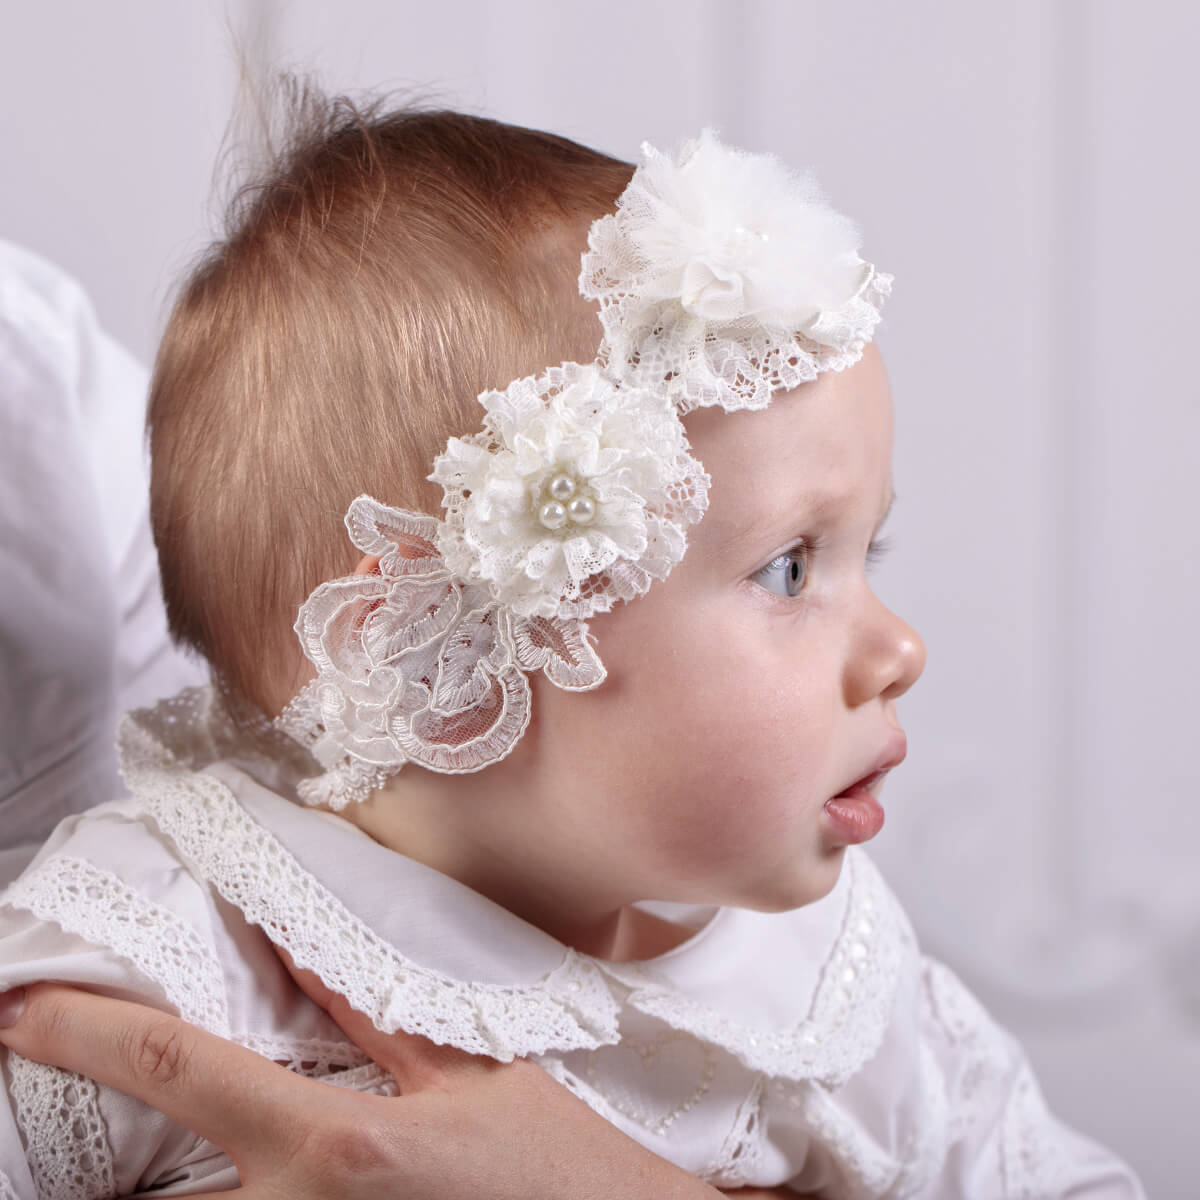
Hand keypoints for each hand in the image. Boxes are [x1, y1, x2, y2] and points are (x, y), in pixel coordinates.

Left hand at [0, 980, 806, 1198]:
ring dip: (148, 1198)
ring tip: (125, 1167)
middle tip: (53, 1096)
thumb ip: (373, 1018)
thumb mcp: (472, 1074)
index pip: (182, 1071)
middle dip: (85, 1173)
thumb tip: (298, 950)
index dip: (87, 1033)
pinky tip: (219, 1183)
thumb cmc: (558, 1168)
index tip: (20, 1011)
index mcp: (336, 1144)